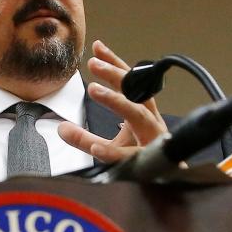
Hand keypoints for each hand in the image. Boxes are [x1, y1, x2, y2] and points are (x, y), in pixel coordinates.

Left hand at [58, 39, 167, 162]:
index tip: (97, 48)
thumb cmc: (143, 157)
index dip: (114, 64)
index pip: (129, 82)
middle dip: (116, 75)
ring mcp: (152, 139)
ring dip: (117, 101)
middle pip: (136, 91)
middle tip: (93, 64)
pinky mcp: (149, 161)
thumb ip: (86, 137)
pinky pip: (131, 156)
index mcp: (143, 112)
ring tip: (94, 90)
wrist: (169, 183)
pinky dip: (113, 152)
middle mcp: (150, 121)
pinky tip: (98, 148)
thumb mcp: (111, 145)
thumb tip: (61, 128)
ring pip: (137, 115)